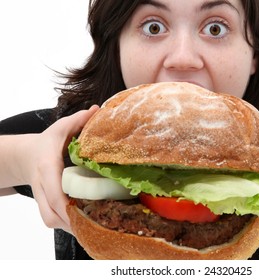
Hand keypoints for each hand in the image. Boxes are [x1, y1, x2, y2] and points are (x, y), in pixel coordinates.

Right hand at [23, 106, 98, 232]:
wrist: (27, 156)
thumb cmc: (47, 143)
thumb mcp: (61, 128)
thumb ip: (78, 120)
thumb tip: (97, 110)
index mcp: (46, 167)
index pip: (53, 188)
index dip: (65, 202)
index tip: (83, 210)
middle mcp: (41, 185)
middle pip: (50, 212)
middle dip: (72, 222)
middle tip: (98, 223)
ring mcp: (41, 198)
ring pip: (51, 220)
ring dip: (71, 226)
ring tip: (96, 225)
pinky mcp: (45, 205)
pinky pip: (53, 220)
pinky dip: (68, 224)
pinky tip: (87, 222)